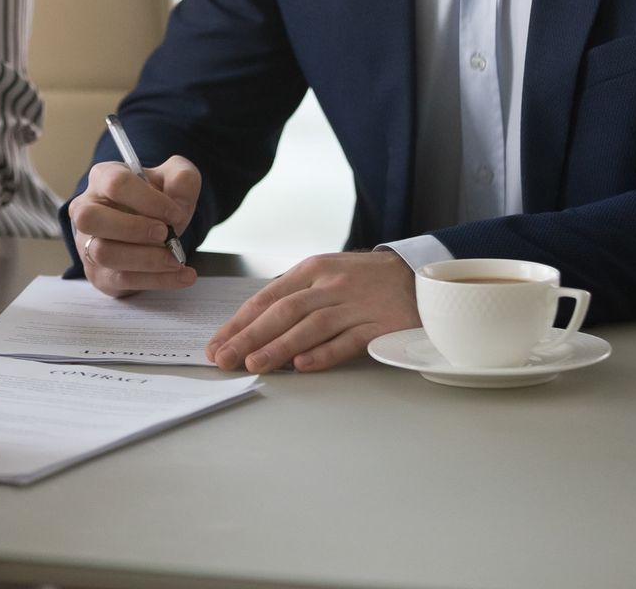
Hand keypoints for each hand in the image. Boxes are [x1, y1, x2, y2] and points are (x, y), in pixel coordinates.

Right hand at [68, 156, 201, 296]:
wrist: (153, 227)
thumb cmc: (156, 199)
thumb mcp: (174, 180)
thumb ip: (182, 178)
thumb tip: (181, 186)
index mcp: (103, 178)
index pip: (116, 184)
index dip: (149, 200)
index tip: (176, 213)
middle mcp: (86, 210)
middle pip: (90, 218)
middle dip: (133, 229)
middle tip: (165, 234)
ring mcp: (87, 244)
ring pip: (104, 253)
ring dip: (147, 259)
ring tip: (176, 258)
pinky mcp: (99, 272)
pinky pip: (121, 279)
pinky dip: (156, 279)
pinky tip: (181, 275)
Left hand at [205, 250, 419, 373]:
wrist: (419, 276)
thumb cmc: (363, 281)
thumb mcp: (326, 276)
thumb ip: (294, 298)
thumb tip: (253, 329)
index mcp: (312, 270)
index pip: (267, 298)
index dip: (238, 322)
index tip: (216, 344)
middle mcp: (330, 284)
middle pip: (283, 311)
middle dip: (249, 336)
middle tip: (224, 358)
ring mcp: (355, 304)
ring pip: (310, 326)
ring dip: (279, 346)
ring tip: (253, 364)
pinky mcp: (379, 325)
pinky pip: (347, 339)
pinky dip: (323, 353)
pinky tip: (302, 366)